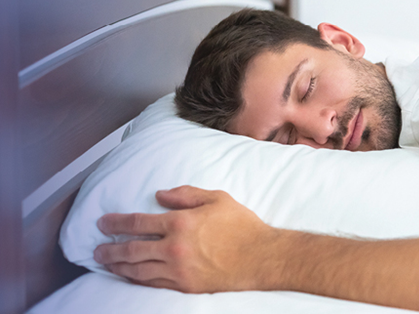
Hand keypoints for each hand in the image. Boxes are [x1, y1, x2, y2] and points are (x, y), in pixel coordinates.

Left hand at [94, 185, 277, 292]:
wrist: (261, 258)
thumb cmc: (242, 227)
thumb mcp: (217, 199)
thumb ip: (186, 195)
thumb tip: (160, 196)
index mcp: (181, 222)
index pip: (138, 222)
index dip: (116, 223)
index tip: (103, 223)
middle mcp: (174, 247)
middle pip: (131, 249)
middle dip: (109, 248)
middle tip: (97, 249)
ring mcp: (178, 269)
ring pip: (138, 269)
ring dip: (118, 266)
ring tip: (106, 263)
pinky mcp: (185, 285)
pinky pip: (152, 283)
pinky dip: (136, 279)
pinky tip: (129, 276)